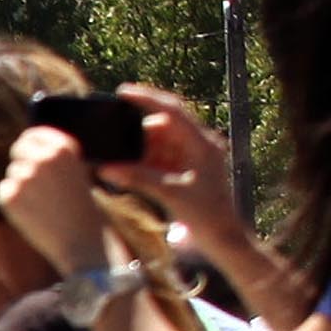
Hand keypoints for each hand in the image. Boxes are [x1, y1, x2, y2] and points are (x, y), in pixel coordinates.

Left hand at [0, 125, 115, 270]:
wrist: (84, 243)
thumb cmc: (83, 211)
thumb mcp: (76, 174)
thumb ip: (54, 159)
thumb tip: (27, 149)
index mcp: (63, 148)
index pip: (32, 135)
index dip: (29, 147)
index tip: (29, 156)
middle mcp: (43, 157)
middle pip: (17, 151)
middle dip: (22, 164)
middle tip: (35, 187)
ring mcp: (25, 175)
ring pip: (12, 174)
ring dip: (20, 187)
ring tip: (43, 206)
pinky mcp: (9, 196)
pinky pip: (3, 192)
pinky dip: (12, 203)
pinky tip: (33, 215)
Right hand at [95, 84, 236, 236]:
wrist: (223, 238)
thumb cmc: (206, 215)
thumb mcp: (170, 194)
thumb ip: (138, 178)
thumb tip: (107, 167)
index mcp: (203, 144)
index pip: (173, 111)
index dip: (147, 99)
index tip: (123, 92)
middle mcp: (199, 145)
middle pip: (163, 126)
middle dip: (138, 132)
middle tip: (115, 139)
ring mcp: (193, 156)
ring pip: (159, 142)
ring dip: (140, 150)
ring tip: (121, 163)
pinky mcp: (186, 168)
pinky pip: (160, 157)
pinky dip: (144, 162)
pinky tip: (130, 171)